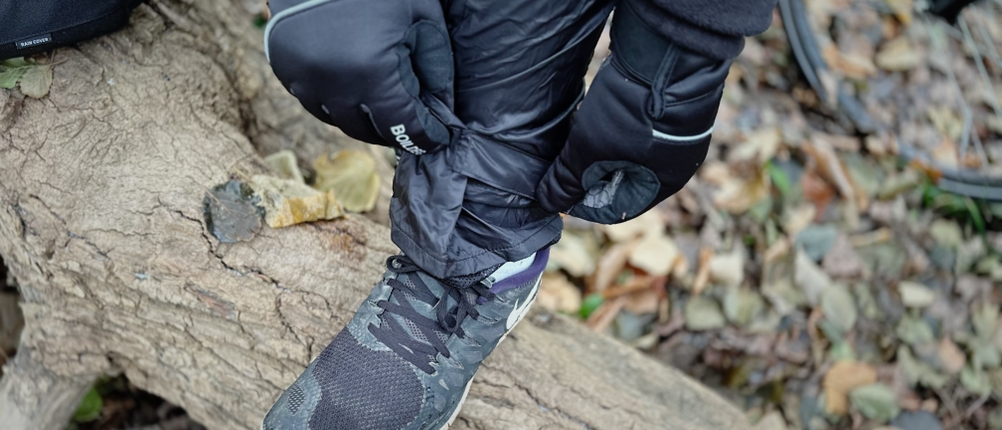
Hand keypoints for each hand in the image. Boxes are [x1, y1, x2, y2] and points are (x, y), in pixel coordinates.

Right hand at [265, 0, 455, 154]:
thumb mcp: (421, 16)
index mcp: (373, 72)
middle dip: (396, 129)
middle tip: (413, 120)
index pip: (405, 127)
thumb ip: (436, 67)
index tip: (438, 136)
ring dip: (365, 118)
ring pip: (340, 121)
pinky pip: (315, 103)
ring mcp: (304, 80)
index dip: (426, 136)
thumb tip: (441, 108)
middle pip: (371, 131)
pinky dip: (336, 102)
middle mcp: (335, 85)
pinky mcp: (285, 70)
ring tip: (383, 104)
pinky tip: (352, 86)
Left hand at [535, 4, 731, 223]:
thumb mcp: (589, 150)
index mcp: (660, 185)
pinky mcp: (671, 107)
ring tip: (579, 128)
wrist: (668, 56)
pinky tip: (598, 110)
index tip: (559, 184)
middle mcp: (674, 163)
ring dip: (601, 144)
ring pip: (627, 151)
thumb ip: (566, 179)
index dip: (583, 200)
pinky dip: (615, 124)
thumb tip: (547, 202)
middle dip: (590, 169)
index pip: (615, 207)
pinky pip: (637, 127)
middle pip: (621, 179)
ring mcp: (676, 133)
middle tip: (566, 154)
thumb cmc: (631, 115)